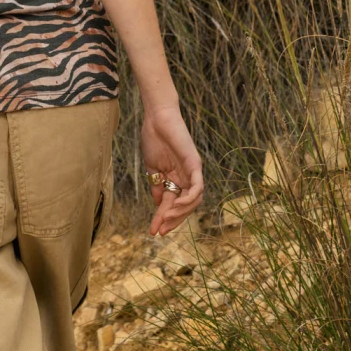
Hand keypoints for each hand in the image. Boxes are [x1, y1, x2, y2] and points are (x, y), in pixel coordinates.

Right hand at [140, 107, 202, 235]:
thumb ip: (157, 186)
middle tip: (160, 231)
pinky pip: (197, 187)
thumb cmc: (153, 139)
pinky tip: (177, 204)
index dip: (163, 219)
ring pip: (194, 200)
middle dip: (173, 221)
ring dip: (180, 213)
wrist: (156, 119)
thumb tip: (159, 204)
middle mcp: (187, 178)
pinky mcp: (195, 164)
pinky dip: (190, 198)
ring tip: (166, 218)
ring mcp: (192, 172)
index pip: (172, 204)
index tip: (153, 231)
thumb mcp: (152, 168)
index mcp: (175, 179)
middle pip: (185, 207)